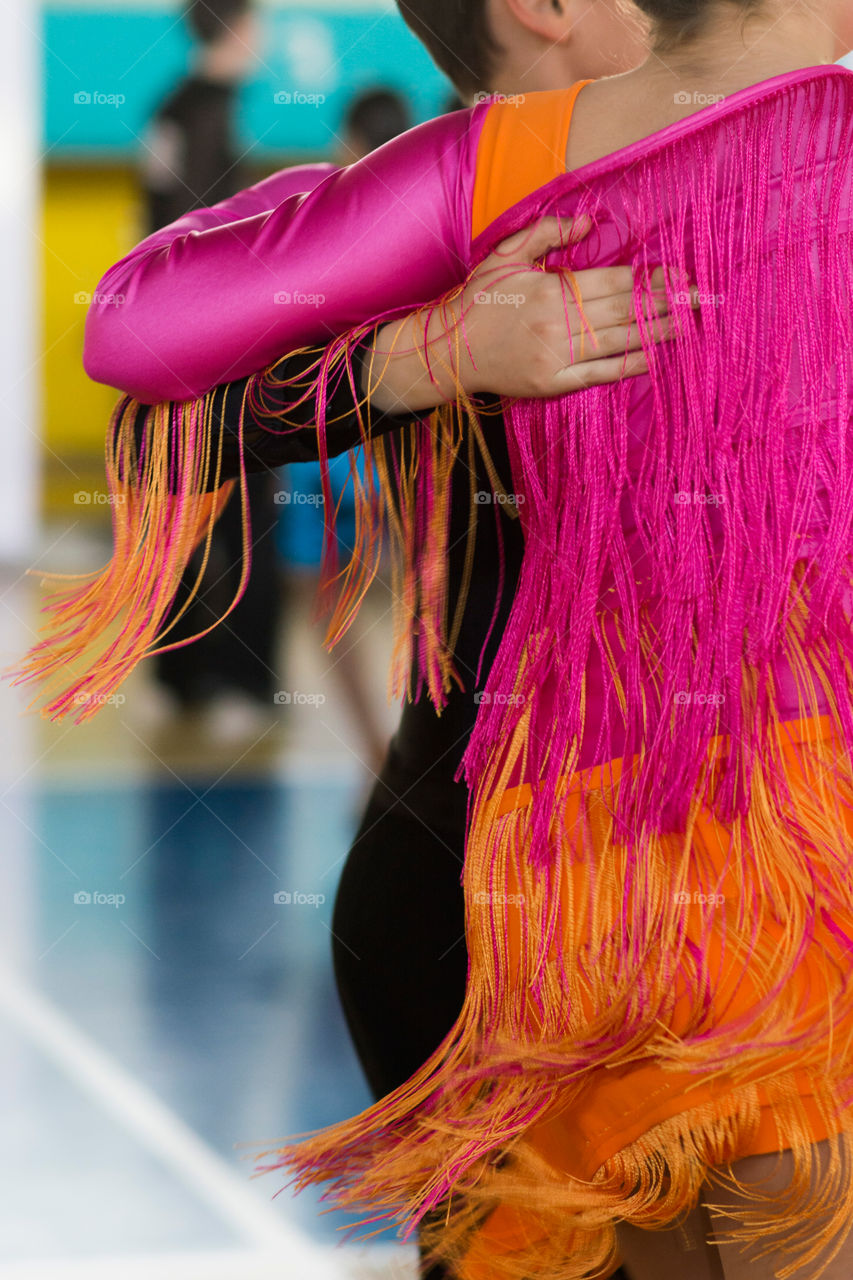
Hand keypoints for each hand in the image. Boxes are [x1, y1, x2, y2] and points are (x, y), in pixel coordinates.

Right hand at [363, 216, 692, 411]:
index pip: (614, 282)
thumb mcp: (506, 256)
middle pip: (624, 311)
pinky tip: (655, 359)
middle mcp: (558, 324)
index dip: (651, 279)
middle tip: (706, 300)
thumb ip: (548, 236)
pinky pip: (599, 374)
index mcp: (550, 290)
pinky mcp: (552, 383)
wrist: (447, 352)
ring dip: (658, 333)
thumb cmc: (476, 301)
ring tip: (692, 325)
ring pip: (619, 342)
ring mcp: (556, 357)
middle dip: (668, 304)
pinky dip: (629, 366)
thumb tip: (591, 223)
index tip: (682, 275)